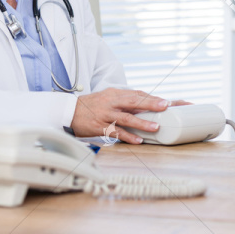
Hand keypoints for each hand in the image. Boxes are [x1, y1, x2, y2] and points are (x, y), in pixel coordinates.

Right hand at [70, 88, 184, 142]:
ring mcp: (105, 114)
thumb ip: (125, 101)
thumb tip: (145, 105)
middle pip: (133, 101)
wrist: (68, 112)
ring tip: (155, 127)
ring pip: (126, 118)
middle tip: (166, 106)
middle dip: (150, 103)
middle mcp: (111, 102)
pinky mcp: (99, 126)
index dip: (151, 97)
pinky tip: (138, 140)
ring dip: (142, 123)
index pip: (136, 94)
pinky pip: (116, 132)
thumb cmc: (92, 105)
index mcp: (115, 93)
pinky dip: (128, 136)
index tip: (166, 101)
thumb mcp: (108, 98)